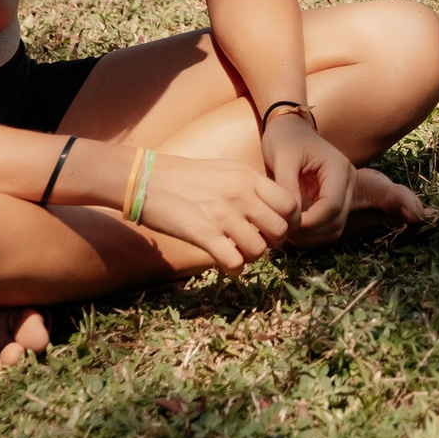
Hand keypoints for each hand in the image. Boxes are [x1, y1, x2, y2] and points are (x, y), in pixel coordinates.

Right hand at [134, 151, 297, 273]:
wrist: (148, 178)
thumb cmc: (187, 175)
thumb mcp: (226, 169)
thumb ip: (250, 185)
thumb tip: (271, 205)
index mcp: (248, 177)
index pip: (289, 203)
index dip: (290, 221)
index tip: (280, 227)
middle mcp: (240, 195)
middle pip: (280, 229)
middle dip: (275, 242)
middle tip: (261, 242)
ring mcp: (222, 215)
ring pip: (259, 249)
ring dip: (253, 256)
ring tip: (241, 252)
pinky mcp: (202, 234)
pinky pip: (234, 261)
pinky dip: (234, 267)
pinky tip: (227, 262)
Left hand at [261, 112, 357, 244]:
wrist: (290, 130)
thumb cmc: (285, 140)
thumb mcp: (282, 158)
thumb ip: (287, 186)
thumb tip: (291, 216)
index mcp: (338, 168)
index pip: (332, 206)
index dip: (310, 222)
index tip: (285, 223)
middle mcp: (349, 181)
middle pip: (336, 220)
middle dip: (309, 232)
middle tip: (283, 229)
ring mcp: (345, 192)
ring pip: (335, 228)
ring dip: (312, 236)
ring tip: (287, 228)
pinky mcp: (336, 200)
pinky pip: (330, 226)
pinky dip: (313, 234)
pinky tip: (294, 227)